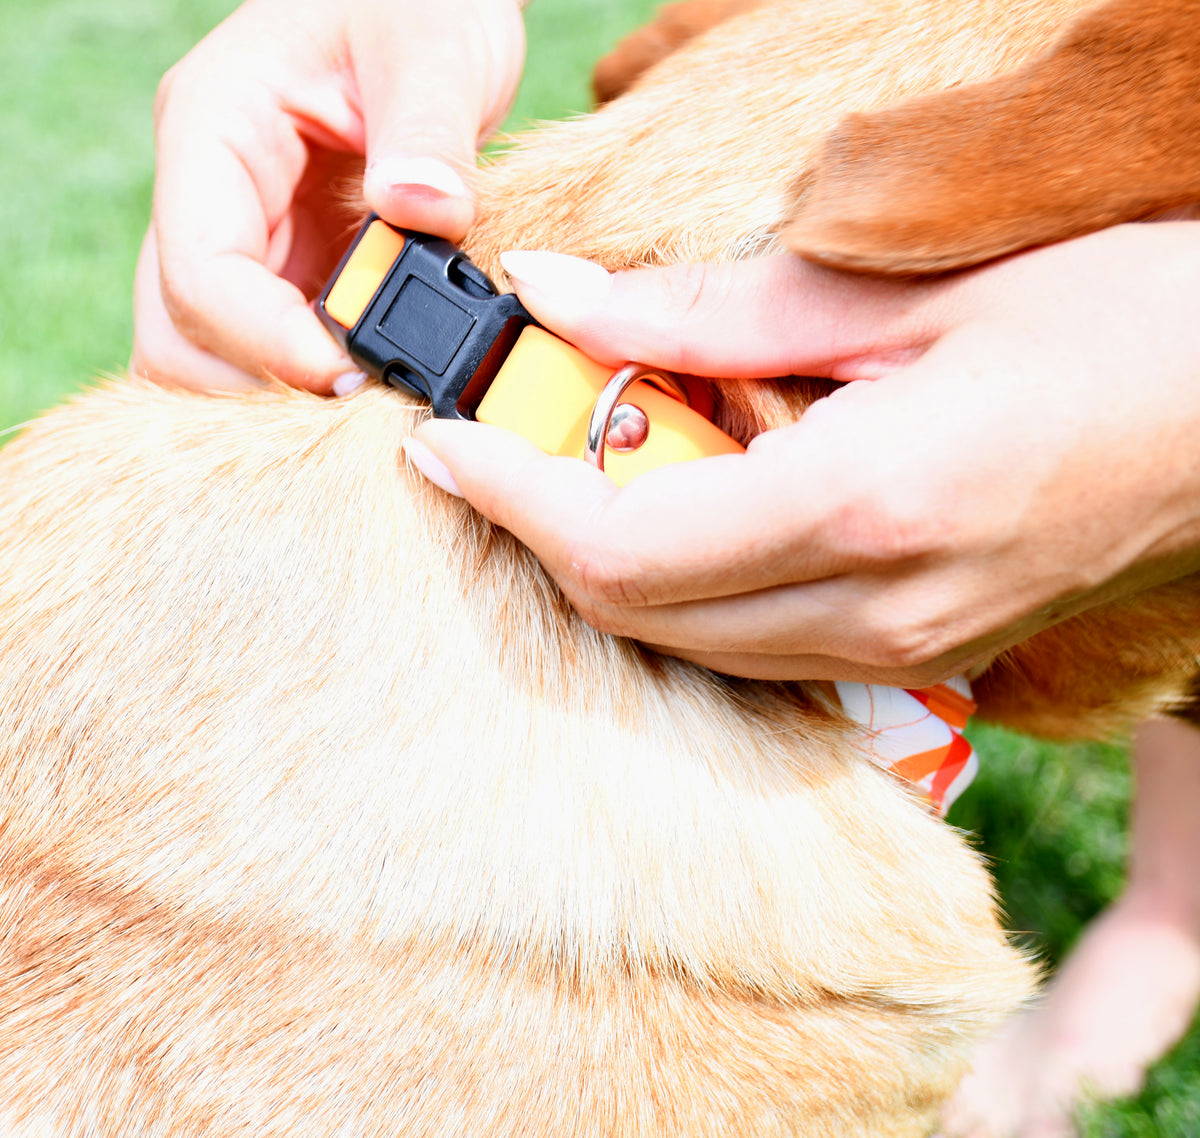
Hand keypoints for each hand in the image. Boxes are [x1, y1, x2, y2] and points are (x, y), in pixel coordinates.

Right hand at [132, 0, 524, 392]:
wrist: (428, 10)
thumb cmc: (418, 6)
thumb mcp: (433, 46)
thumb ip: (428, 128)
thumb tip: (421, 211)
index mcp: (213, 131)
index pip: (200, 272)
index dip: (268, 343)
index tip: (353, 376)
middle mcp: (211, 198)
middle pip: (182, 340)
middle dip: (262, 390)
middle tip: (363, 412)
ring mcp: (246, 243)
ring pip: (216, 362)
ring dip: (285, 399)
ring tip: (376, 405)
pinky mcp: (289, 276)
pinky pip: (273, 356)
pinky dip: (316, 387)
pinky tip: (378, 390)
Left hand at [409, 222, 1199, 684]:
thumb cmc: (1113, 324)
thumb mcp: (907, 289)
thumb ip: (714, 309)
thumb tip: (561, 298)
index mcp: (868, 506)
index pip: (624, 546)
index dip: (511, 496)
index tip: (442, 446)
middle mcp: (872, 610)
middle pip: (635, 607)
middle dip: (544, 522)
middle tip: (511, 430)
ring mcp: (893, 654)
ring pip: (684, 636)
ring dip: (615, 548)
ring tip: (610, 447)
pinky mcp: (910, 657)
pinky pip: (748, 642)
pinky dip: (687, 575)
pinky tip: (702, 493)